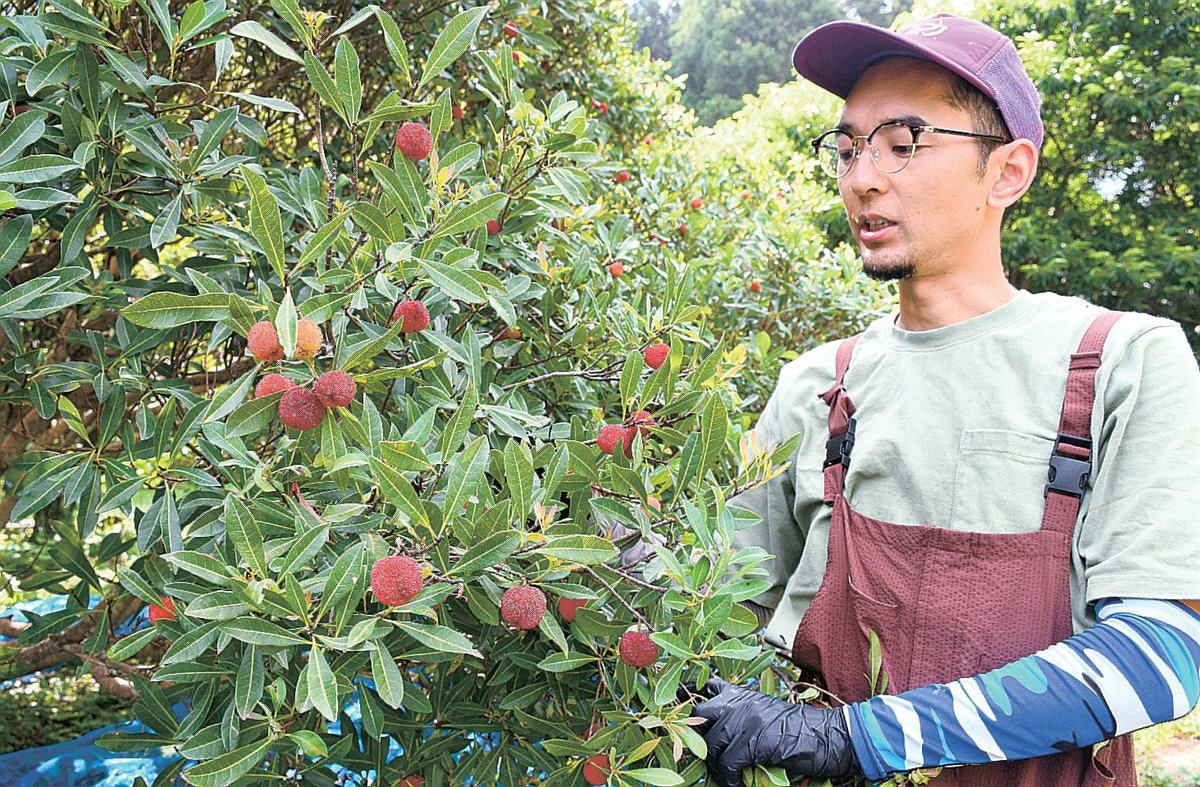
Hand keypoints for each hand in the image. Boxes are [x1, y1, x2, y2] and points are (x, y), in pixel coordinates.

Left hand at [683, 679, 858, 786]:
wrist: (830, 737)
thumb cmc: (801, 730)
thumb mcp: (767, 713)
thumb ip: (743, 715)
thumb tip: (718, 733)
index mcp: (743, 695)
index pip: (707, 688)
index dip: (690, 698)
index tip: (679, 709)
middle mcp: (740, 703)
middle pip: (700, 714)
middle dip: (697, 736)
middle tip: (707, 756)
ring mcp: (745, 720)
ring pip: (711, 744)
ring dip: (716, 765)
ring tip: (727, 777)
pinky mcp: (753, 741)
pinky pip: (728, 763)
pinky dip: (729, 779)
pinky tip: (737, 785)